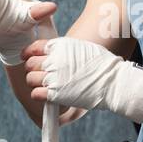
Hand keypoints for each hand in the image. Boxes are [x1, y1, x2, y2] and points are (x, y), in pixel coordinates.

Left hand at [23, 37, 142, 124]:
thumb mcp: (82, 47)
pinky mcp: (56, 93)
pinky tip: (47, 95)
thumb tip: (55, 52)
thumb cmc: (103, 64)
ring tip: (45, 86)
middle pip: (30, 64)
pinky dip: (39, 95)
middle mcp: (54, 60)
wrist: (113, 81)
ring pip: (30, 79)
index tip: (28, 59)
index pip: (33, 48)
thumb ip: (64, 49)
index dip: (28, 54)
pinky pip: (36, 94)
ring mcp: (54, 77)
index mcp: (59, 45)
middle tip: (40, 75)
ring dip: (36, 83)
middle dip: (33, 70)